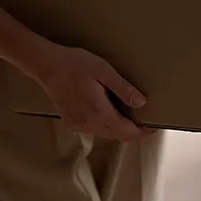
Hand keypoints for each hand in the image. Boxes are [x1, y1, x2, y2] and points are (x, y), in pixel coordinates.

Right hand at [33, 44, 151, 140]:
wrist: (46, 65)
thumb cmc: (74, 64)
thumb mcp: (104, 71)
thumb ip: (124, 88)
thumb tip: (142, 103)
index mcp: (99, 112)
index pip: (128, 132)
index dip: (144, 131)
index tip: (154, 125)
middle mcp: (88, 124)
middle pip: (119, 136)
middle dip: (134, 130)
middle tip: (146, 118)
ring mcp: (78, 124)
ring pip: (106, 134)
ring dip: (120, 128)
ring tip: (131, 113)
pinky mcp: (71, 122)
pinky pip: (94, 129)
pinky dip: (106, 125)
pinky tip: (109, 111)